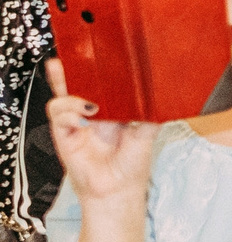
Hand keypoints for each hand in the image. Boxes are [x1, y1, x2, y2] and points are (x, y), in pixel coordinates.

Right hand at [44, 60, 158, 222]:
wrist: (118, 190)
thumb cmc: (133, 164)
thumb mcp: (147, 133)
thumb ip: (151, 112)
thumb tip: (163, 94)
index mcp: (112, 107)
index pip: (99, 82)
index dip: (94, 68)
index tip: (94, 52)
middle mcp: (92, 112)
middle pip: (74, 85)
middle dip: (69, 70)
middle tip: (67, 59)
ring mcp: (76, 123)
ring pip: (62, 98)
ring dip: (72, 95)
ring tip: (91, 103)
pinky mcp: (65, 136)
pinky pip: (58, 117)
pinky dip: (69, 112)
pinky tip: (84, 117)